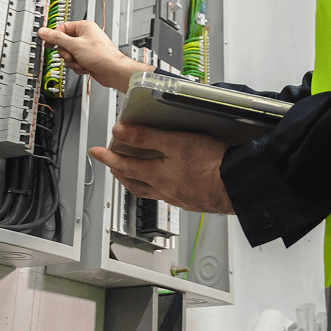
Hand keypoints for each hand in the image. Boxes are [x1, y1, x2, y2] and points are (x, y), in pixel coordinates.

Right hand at [37, 20, 151, 92]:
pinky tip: (86, 67)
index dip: (55, 37)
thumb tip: (43, 31)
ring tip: (81, 63)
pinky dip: (78, 66)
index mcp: (84, 27)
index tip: (48, 44)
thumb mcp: (75, 45)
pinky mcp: (87, 58)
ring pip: (69, 54)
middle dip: (67, 53)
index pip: (62, 28)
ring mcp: (86, 48)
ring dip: (73, 62)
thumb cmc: (102, 55)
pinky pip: (75, 62)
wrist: (113, 71)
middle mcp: (85, 36)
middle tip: (72, 56)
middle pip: (64, 43)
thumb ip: (57, 38)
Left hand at [89, 123, 234, 214]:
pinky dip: (158, 189)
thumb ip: (146, 137)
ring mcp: (179, 196)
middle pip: (133, 182)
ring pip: (149, 191)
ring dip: (136, 183)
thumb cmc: (211, 164)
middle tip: (110, 165)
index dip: (108, 157)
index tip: (95, 153)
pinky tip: (166, 185)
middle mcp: (164, 189)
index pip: (124, 165)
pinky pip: (167, 196)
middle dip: (119, 173)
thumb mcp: (175, 142)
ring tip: (131, 177)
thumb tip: (120, 131)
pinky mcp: (194, 199)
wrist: (235, 186)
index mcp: (157, 175)